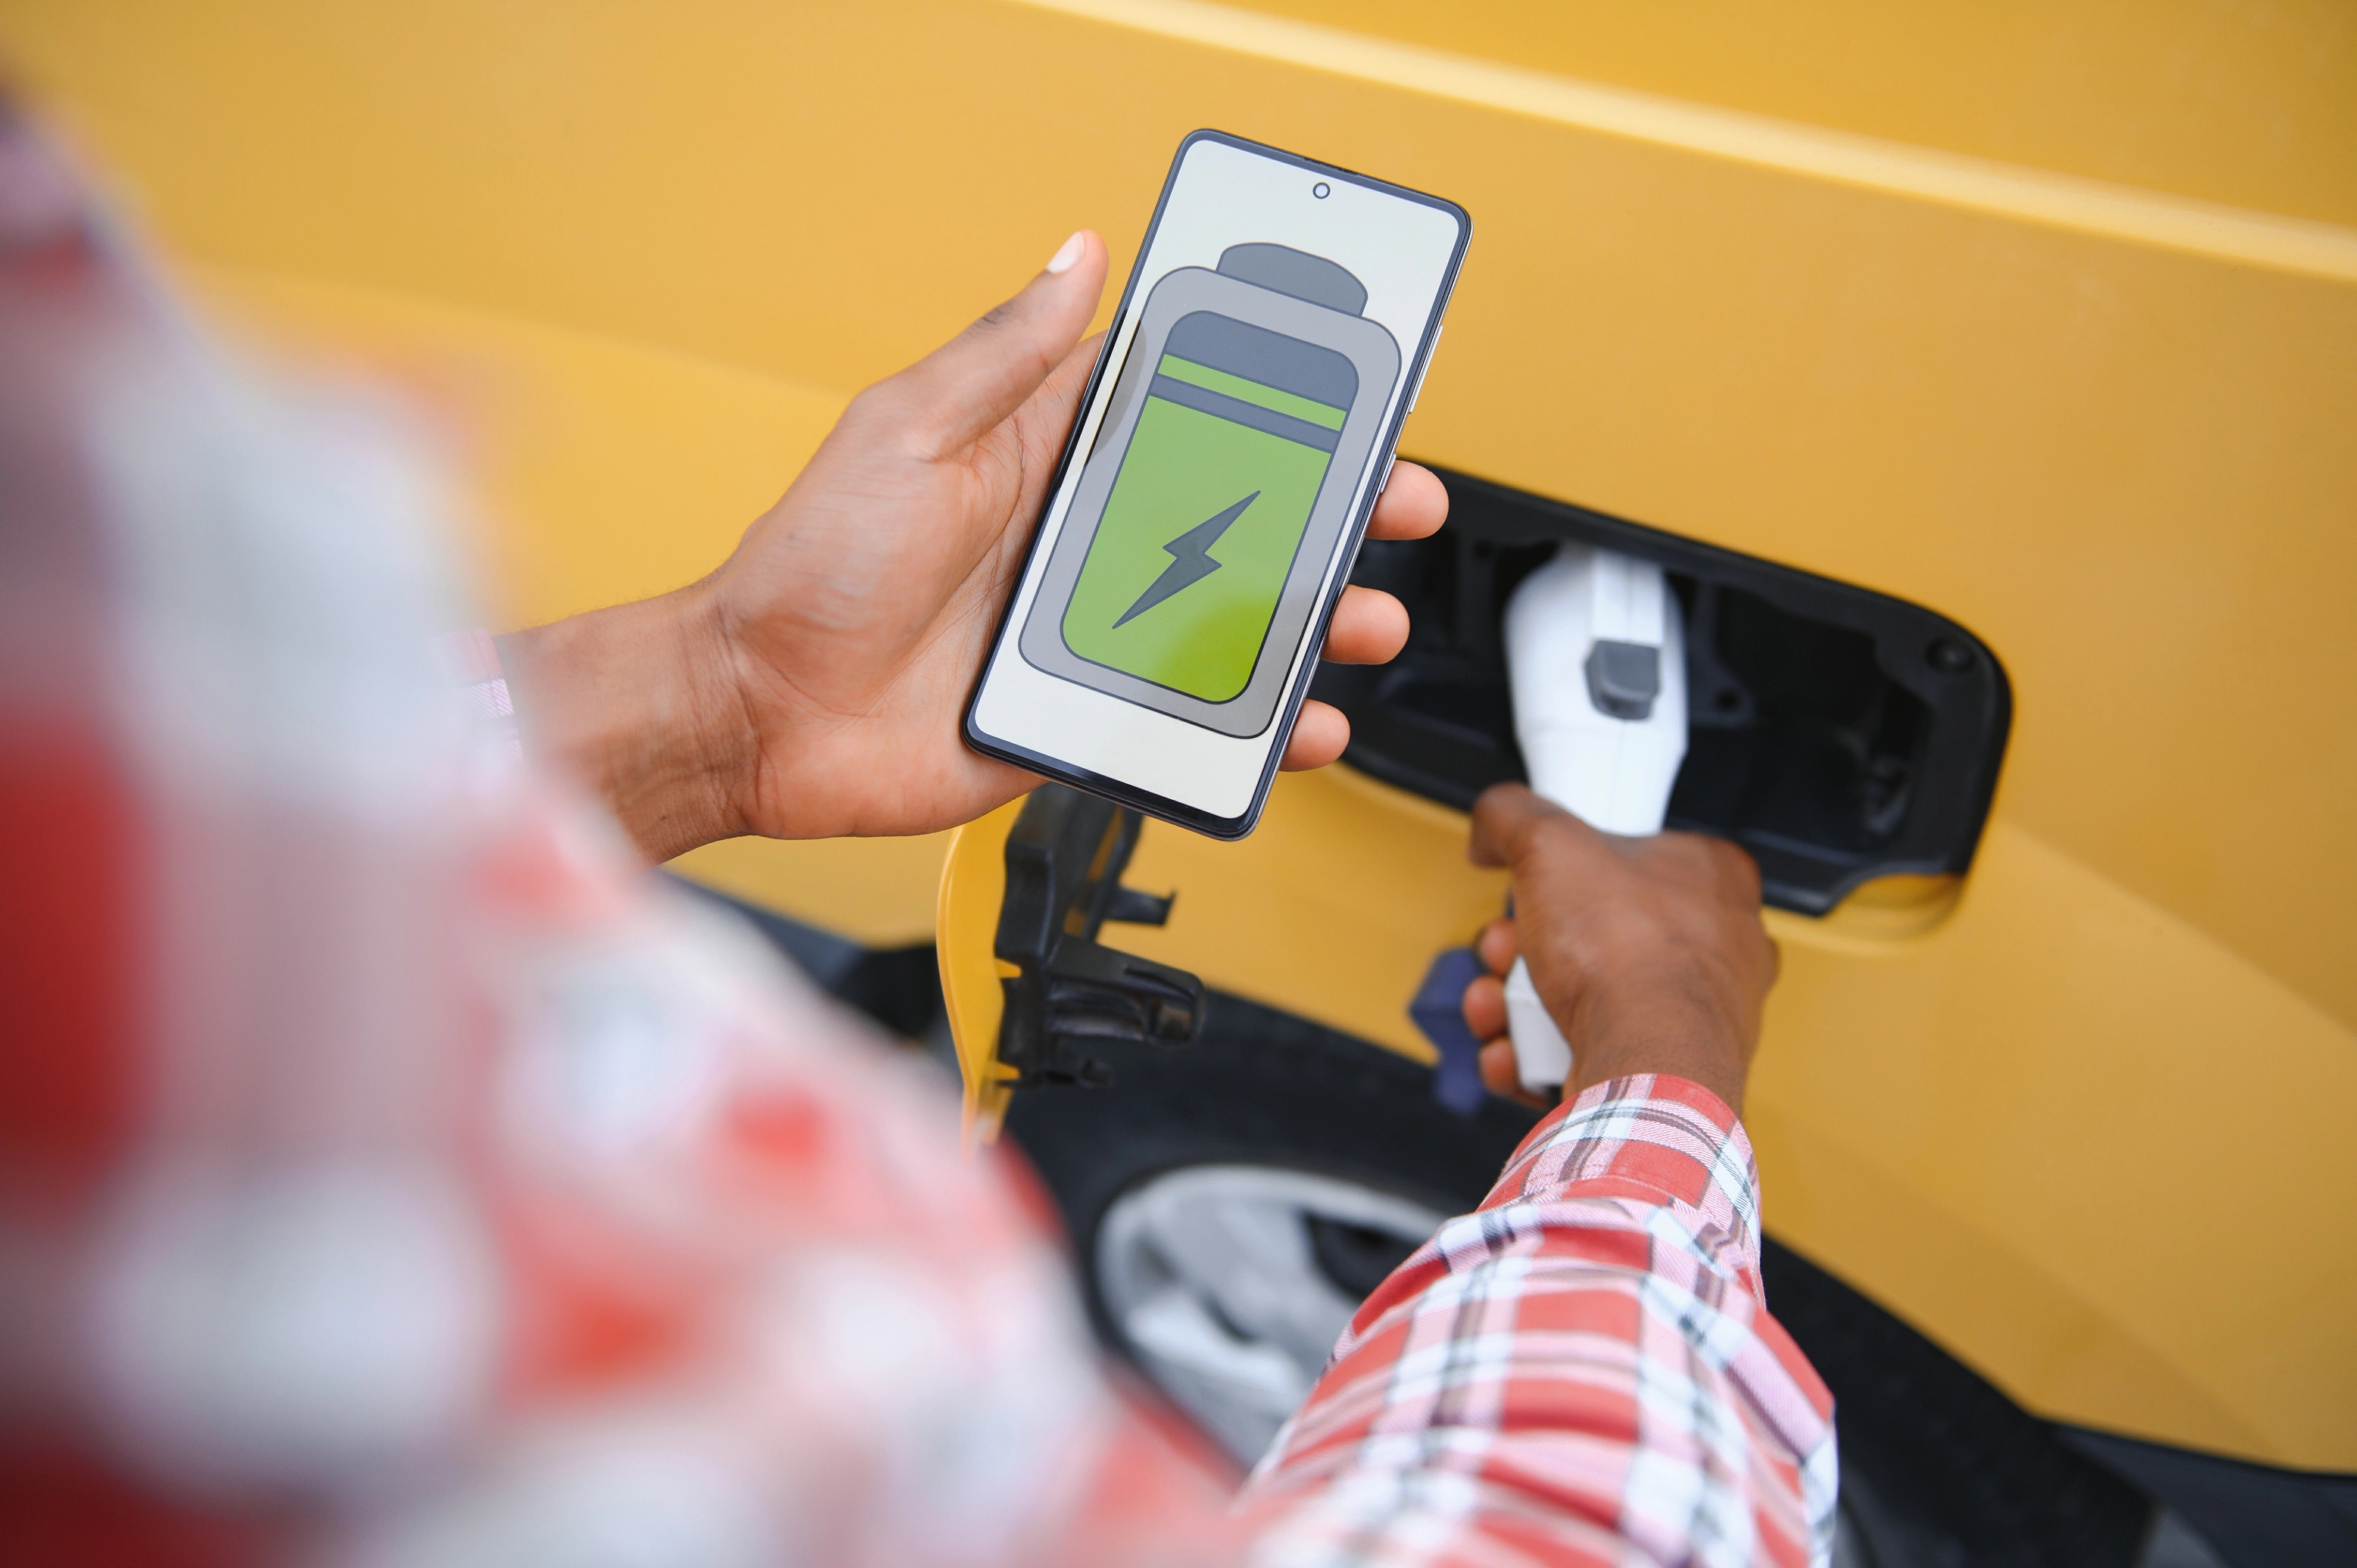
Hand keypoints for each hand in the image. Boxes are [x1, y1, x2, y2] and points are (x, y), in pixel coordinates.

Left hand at [504, 230, 1448, 860]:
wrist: (759, 713)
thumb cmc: (812, 569)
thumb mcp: (909, 431)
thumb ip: (1006, 356)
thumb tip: (1076, 255)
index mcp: (1045, 463)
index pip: (1183, 419)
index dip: (1270, 404)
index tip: (1345, 392)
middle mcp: (1077, 548)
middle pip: (1233, 524)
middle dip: (1328, 513)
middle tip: (1397, 503)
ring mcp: (1084, 639)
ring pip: (1228, 625)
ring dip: (1312, 622)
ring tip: (1364, 621)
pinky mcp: (1078, 720)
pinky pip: (1186, 725)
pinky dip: (1252, 732)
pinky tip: (1303, 725)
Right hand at [1458, 784, 1777, 1113]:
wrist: (1646, 1065)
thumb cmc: (1629, 956)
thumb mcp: (1550, 841)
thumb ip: (1511, 816)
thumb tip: (1492, 828)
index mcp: (1712, 878)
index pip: (1636, 853)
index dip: (1568, 869)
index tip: (1533, 880)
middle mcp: (1715, 948)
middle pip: (1593, 932)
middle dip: (1525, 946)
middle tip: (1502, 947)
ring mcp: (1692, 1016)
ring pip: (1583, 997)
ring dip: (1518, 1003)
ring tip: (1496, 1003)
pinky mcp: (1664, 1071)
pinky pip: (1585, 1053)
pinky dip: (1535, 1054)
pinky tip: (1510, 1051)